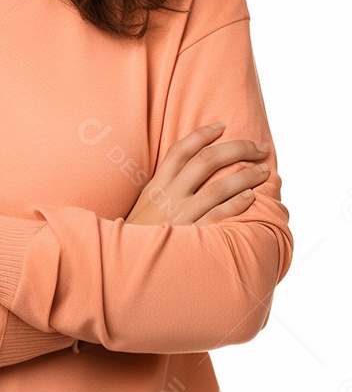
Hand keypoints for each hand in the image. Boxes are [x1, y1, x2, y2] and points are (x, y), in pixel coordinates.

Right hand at [126, 122, 269, 226]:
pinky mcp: (191, 236)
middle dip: (237, 149)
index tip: (222, 125)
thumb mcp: (145, 206)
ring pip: (217, 187)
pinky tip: (251, 197)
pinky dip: (236, 204)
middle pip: (206, 161)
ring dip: (245, 176)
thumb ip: (163, 188)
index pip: (181, 150)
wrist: (126, 266)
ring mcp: (180, 215)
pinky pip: (218, 216)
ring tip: (264, 171)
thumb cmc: (140, 236)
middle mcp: (169, 195)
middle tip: (260, 147)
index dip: (202, 134)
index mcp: (156, 185)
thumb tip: (186, 172)